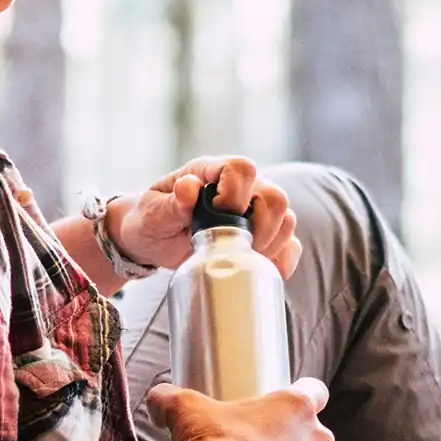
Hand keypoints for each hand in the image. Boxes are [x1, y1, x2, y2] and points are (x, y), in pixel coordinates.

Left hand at [112, 156, 300, 276]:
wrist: (152, 240)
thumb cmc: (150, 220)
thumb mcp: (151, 213)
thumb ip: (170, 203)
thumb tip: (189, 188)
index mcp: (212, 172)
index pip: (242, 168)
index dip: (235, 194)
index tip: (214, 219)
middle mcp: (242, 187)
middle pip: (275, 197)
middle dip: (260, 228)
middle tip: (233, 248)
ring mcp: (256, 210)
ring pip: (287, 221)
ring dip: (270, 247)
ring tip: (241, 261)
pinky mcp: (264, 235)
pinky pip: (290, 246)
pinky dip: (281, 261)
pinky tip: (262, 271)